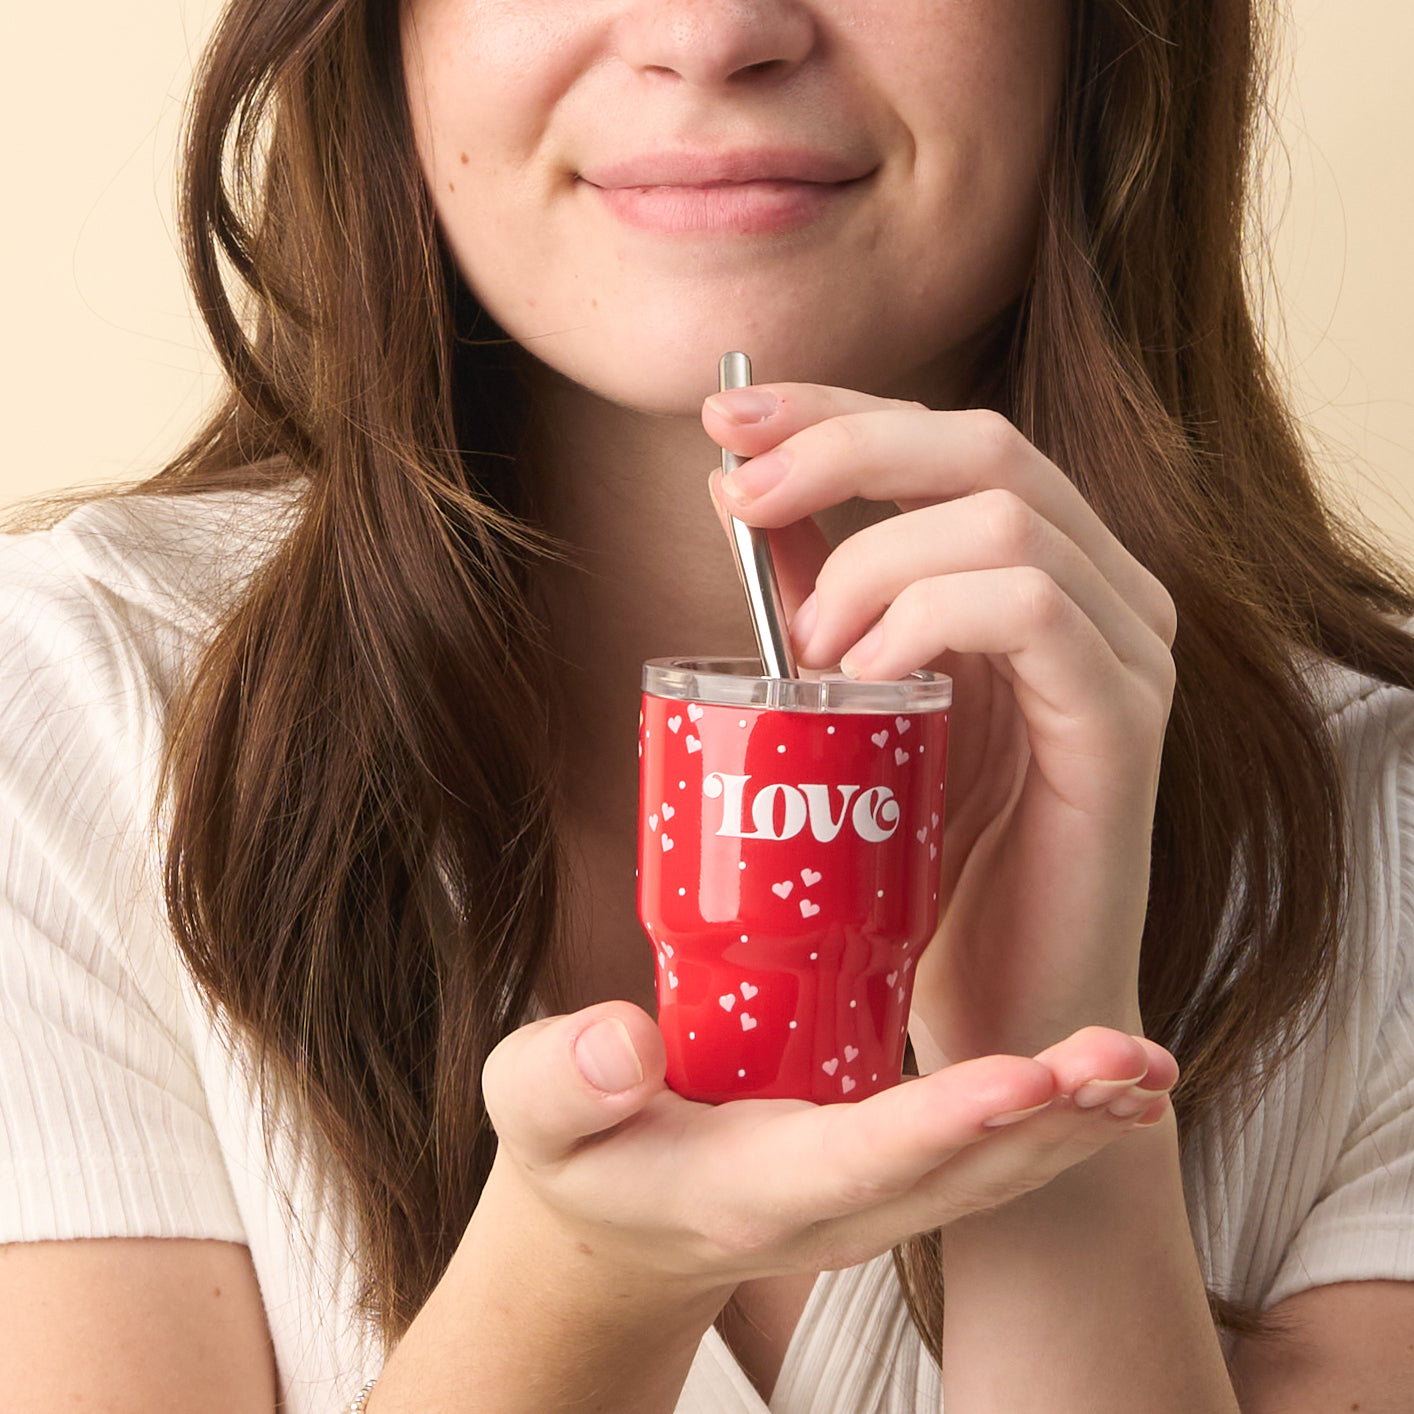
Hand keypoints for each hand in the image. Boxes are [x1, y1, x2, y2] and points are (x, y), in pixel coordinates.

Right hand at [481, 1002, 1177, 1294]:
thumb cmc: (578, 1156)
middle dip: (1048, 1122)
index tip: (1020, 1077)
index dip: (941, 1124)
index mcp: (747, 1190)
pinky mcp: (886, 1173)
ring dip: (1074, 1125)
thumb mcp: (534, 1111)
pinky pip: (985, 1159)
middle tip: (1129, 1060)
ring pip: (989, 1175)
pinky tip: (1111, 1083)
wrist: (618, 1227)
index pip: (859, 1161)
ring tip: (1148, 1067)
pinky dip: (1055, 1125)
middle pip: (956, 1174)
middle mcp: (831, 1209)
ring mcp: (868, 1200)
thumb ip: (563, 1079)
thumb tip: (624, 1043)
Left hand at [702, 385, 1177, 1063]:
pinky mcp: (1121, 724)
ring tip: (807, 652)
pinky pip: (1033, 608)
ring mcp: (1125, 652)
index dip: (835, 404)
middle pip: (981, 442)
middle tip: (739, 497)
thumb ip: (826, 605)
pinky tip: (865, 677)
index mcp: (1042, 574)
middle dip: (841, 448)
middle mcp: (1103, 590)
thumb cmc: (928, 869)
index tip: (727, 412)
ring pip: (1003, 515)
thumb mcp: (858, 709)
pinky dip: (928, 615)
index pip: (945, 436)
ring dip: (873, 560)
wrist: (1007, 1010)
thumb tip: (745, 499)